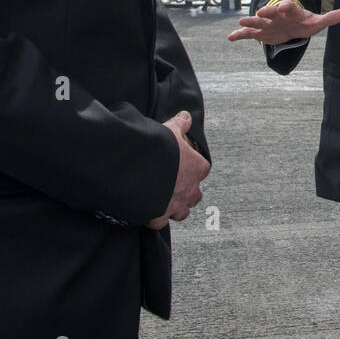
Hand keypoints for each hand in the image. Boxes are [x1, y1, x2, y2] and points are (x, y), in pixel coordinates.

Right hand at [147, 111, 210, 228]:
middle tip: (171, 186)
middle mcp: (191, 189)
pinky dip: (155, 218)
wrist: (138, 165)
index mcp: (197, 168)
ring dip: (174, 208)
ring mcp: (176, 204)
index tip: (180, 167)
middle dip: (185, 192)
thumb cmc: (158, 146)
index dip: (191, 169)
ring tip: (161, 201)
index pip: (201, 170)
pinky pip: (160, 222)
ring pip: (182, 212)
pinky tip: (147, 211)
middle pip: (195, 195)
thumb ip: (180, 124)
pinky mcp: (160, 215)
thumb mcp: (171, 130)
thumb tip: (186, 116)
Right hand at [227, 0, 339, 44]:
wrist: (290, 24)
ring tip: (240, 22)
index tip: (285, 6)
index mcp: (291, 11)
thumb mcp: (317, 21)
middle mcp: (277, 15)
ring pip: (258, 22)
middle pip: (271, 12)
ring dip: (250, 21)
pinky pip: (248, 34)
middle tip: (262, 11)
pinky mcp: (260, 32)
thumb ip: (330, 17)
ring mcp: (267, 23)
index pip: (290, 7)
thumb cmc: (304, 22)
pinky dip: (240, 35)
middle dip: (267, 12)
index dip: (287, 6)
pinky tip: (230, 38)